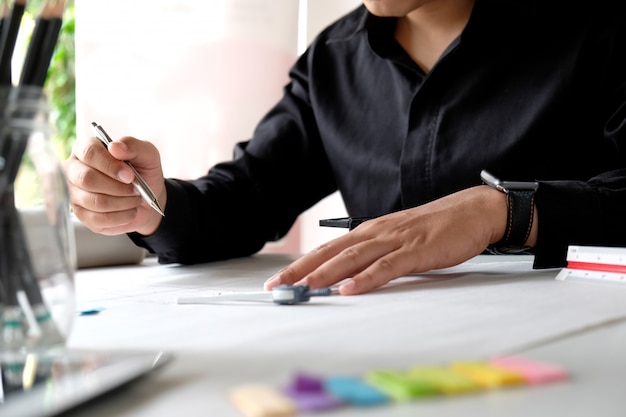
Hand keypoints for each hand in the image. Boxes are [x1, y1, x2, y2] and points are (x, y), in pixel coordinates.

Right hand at [64, 135, 165, 235]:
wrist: (147, 198)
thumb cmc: (143, 171)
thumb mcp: (147, 154)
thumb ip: (133, 146)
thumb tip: (115, 146)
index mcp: (87, 149)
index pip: (89, 152)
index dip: (110, 165)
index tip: (130, 175)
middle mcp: (75, 170)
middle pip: (87, 179)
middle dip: (118, 187)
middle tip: (136, 189)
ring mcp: (75, 193)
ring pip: (95, 201)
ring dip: (123, 202)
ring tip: (135, 199)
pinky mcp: (81, 215)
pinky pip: (99, 218)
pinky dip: (122, 216)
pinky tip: (130, 211)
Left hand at [265, 185, 530, 294]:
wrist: (472, 210)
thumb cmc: (434, 228)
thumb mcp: (396, 241)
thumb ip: (373, 255)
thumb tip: (348, 276)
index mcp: (369, 231)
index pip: (328, 249)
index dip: (301, 264)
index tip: (278, 280)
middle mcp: (375, 232)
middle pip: (331, 252)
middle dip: (301, 269)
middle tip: (276, 286)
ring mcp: (395, 240)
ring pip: (352, 258)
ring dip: (325, 273)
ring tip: (302, 287)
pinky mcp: (416, 250)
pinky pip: (386, 266)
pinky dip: (366, 278)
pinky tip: (349, 289)